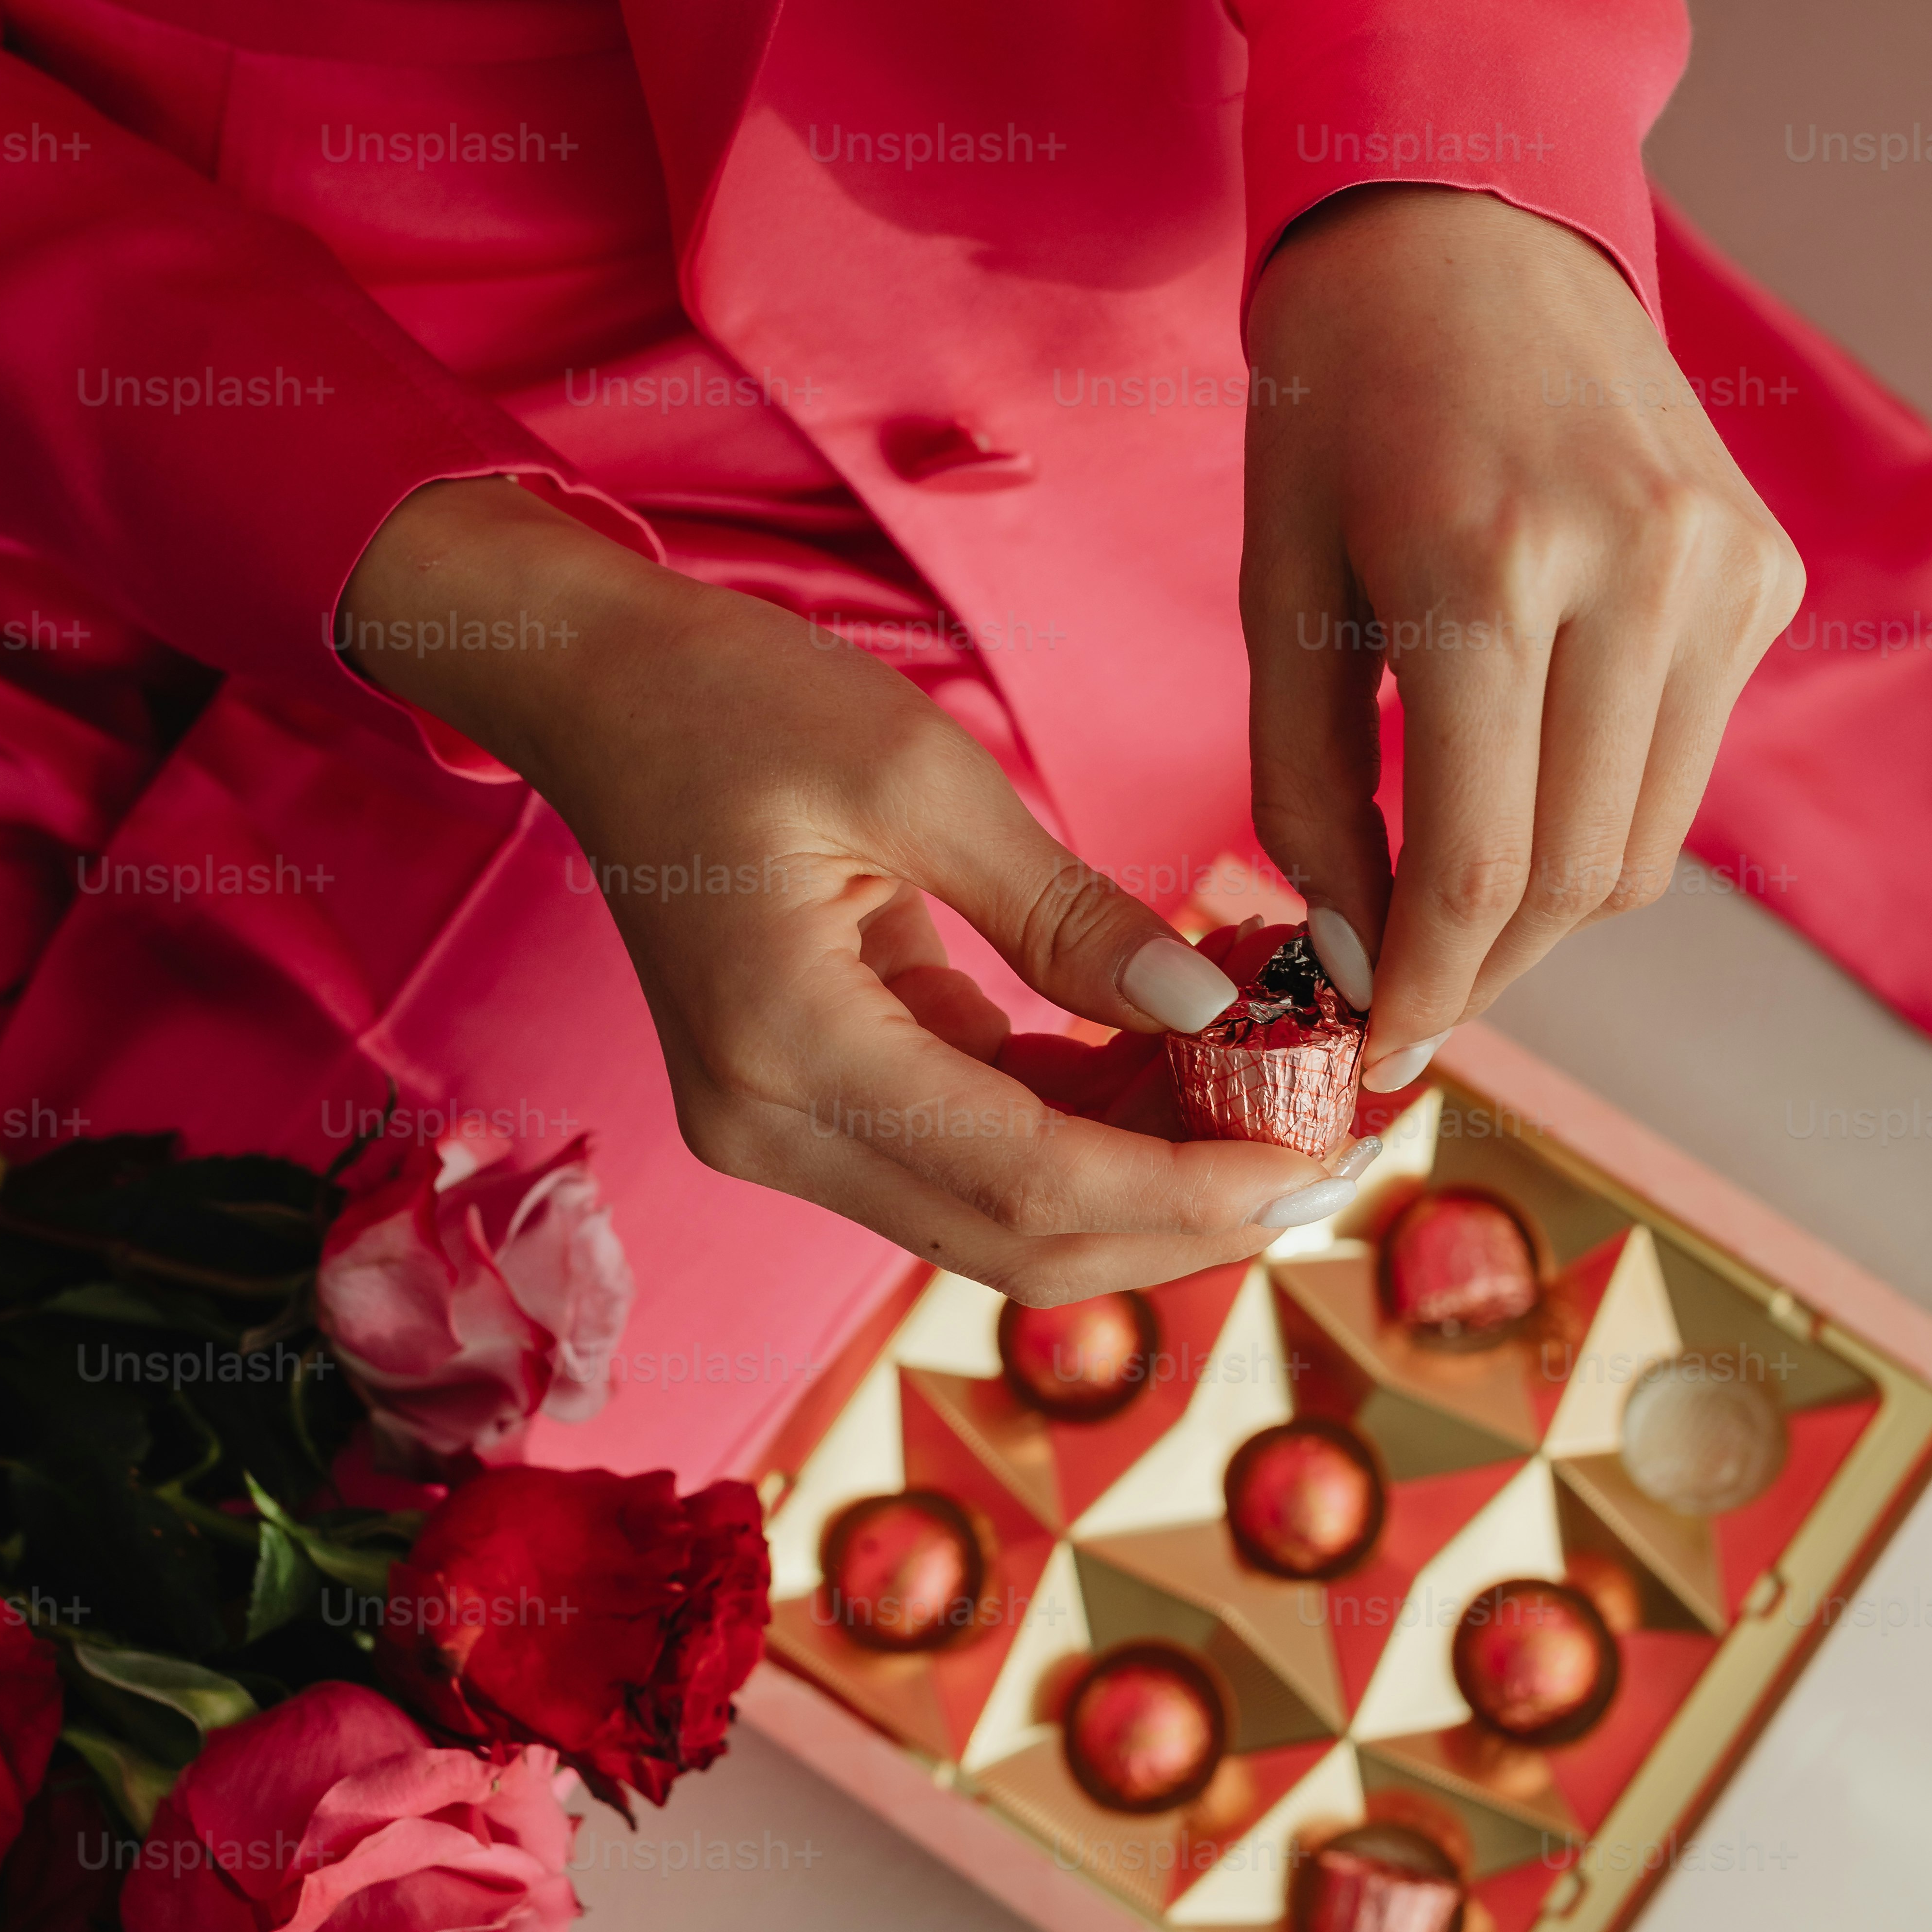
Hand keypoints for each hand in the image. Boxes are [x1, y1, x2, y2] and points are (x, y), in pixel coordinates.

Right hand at [341, 479, 1369, 1297]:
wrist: (597, 691)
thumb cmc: (734, 699)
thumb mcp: (919, 775)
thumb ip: (1070, 914)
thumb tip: (1215, 1018)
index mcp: (789, 1052)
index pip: (1026, 1179)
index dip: (1185, 1192)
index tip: (1318, 1159)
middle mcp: (773, 1128)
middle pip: (1020, 1240)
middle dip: (1186, 1217)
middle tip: (1334, 1156)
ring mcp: (784, 1128)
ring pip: (1005, 1215)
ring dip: (1147, 1178)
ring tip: (1281, 1105)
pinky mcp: (810, 1100)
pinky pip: (974, 1150)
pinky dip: (1086, 1126)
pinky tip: (1185, 1068)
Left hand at [1243, 185, 1803, 1087]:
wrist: (1464, 228)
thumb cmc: (1339, 405)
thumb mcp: (1280, 591)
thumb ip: (1308, 788)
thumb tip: (1351, 948)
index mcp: (1487, 568)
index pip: (1480, 866)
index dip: (1426, 989)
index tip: (1375, 1051)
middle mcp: (1634, 569)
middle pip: (1577, 877)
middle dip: (1486, 970)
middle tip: (1408, 1005)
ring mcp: (1721, 569)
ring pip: (1646, 842)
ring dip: (1550, 909)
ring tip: (1455, 914)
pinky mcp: (1765, 571)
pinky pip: (1685, 761)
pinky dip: (1603, 811)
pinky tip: (1527, 786)